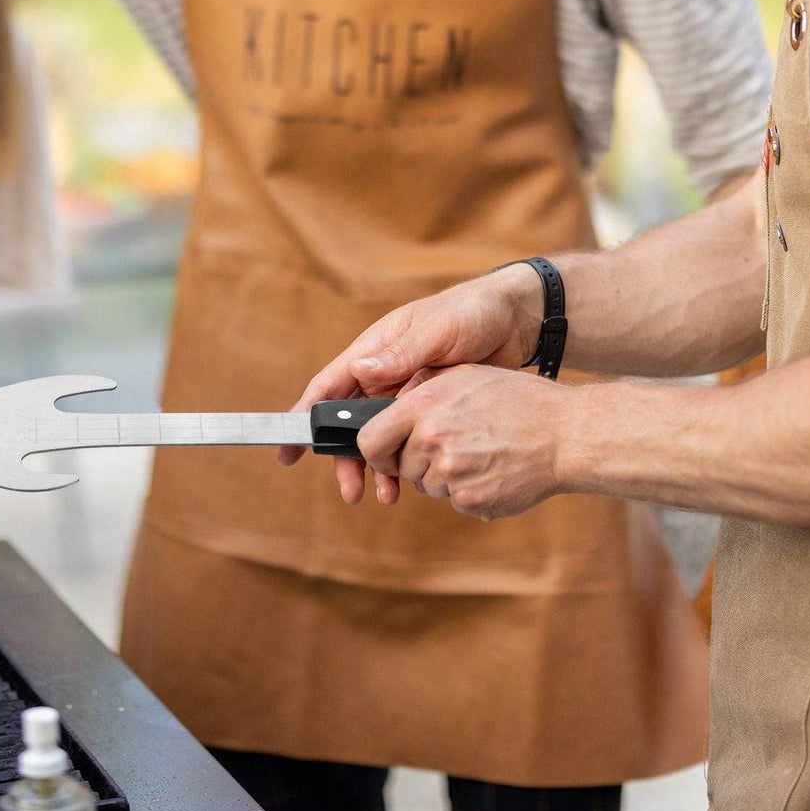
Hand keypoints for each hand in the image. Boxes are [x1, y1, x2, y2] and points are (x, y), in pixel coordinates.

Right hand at [278, 266, 541, 503]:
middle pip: (349, 422)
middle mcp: (384, 374)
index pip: (329, 386)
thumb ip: (402, 354)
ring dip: (376, 467)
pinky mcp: (432, 410)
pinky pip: (408, 442)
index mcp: (375, 350)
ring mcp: (407, 393)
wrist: (520, 321)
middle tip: (350, 491)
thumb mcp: (438, 331)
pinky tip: (411, 487)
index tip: (289, 449)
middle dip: (344, 457)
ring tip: (383, 497)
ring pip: (379, 437)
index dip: (305, 416)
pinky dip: (405, 464)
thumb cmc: (474, 313)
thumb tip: (358, 372)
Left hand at [358, 365, 566, 517]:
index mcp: (425, 405)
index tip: (385, 453)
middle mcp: (433, 438)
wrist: (565, 434)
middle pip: (400, 466)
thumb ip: (422, 392)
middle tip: (451, 446)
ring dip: (444, 476)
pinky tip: (492, 469)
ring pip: (427, 486)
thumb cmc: (517, 400)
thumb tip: (386, 408)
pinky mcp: (471, 499)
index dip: (375, 450)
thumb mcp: (465, 377)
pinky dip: (467, 491)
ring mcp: (452, 472)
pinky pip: (454, 500)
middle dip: (416, 461)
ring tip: (478, 452)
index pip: (370, 439)